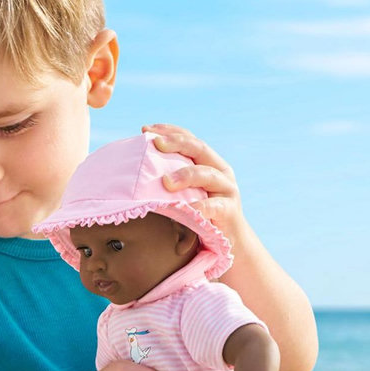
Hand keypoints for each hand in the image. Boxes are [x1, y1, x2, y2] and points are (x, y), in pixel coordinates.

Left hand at [142, 124, 247, 244]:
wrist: (230, 241)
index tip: (146, 129)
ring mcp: (227, 189)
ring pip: (207, 174)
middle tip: (155, 143)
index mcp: (209, 162)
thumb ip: (173, 179)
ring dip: (185, 175)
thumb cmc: (202, 215)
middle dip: (177, 142)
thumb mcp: (188, 192)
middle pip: (199, 148)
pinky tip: (185, 209)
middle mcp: (220, 170)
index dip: (169, 131)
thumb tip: (139, 171)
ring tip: (166, 182)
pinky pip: (213, 207)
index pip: (189, 139)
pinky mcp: (229, 211)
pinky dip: (198, 207)